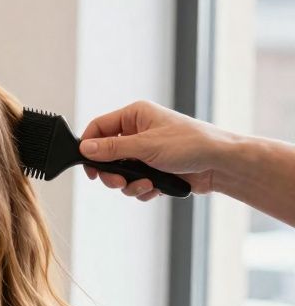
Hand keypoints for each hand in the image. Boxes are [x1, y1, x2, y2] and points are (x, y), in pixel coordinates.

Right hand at [79, 100, 233, 201]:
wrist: (221, 164)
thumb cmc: (191, 144)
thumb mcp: (146, 145)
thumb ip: (112, 149)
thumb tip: (85, 148)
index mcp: (135, 116)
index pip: (98, 127)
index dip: (89, 147)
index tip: (88, 166)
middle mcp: (138, 132)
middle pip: (105, 154)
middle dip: (111, 172)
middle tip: (117, 182)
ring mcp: (145, 152)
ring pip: (120, 172)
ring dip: (129, 184)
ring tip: (145, 185)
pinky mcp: (153, 169)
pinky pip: (135, 183)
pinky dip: (142, 189)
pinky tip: (155, 188)